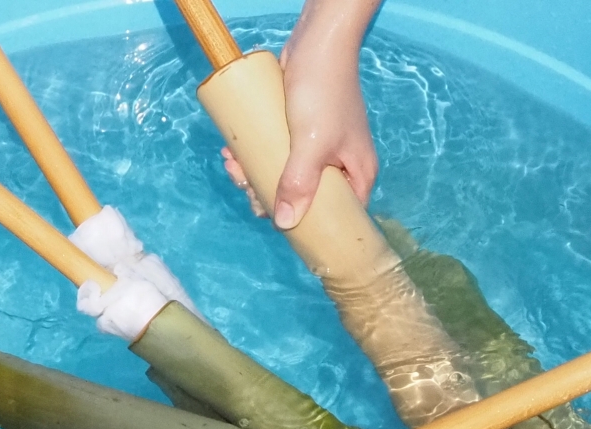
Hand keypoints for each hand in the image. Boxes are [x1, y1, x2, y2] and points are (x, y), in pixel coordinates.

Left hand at [221, 12, 378, 227]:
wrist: (317, 41)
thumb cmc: (324, 90)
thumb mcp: (311, 144)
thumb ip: (299, 184)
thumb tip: (284, 224)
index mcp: (357, 176)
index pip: (334, 217)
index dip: (303, 225)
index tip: (270, 217)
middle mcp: (341, 167)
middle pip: (303, 200)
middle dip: (267, 196)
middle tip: (243, 183)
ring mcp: (320, 150)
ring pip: (284, 178)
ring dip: (254, 176)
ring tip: (232, 163)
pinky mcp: (300, 133)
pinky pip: (276, 155)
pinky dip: (255, 157)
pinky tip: (235, 152)